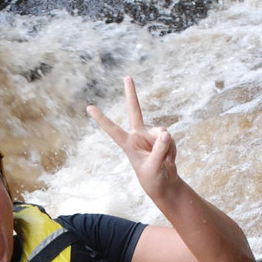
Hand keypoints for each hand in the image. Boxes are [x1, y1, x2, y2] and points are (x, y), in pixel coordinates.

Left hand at [87, 76, 179, 201]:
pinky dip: (173, 149)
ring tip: (165, 162)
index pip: (113, 130)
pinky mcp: (161, 138)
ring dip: (167, 147)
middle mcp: (137, 136)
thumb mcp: (154, 167)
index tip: (89, 108)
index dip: (102, 119)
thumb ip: (160, 150)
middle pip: (135, 111)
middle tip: (127, 77)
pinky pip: (170, 138)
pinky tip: (170, 160)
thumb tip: (166, 132)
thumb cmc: (153, 179)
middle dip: (131, 94)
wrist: (163, 184)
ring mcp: (150, 136)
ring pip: (163, 132)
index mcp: (128, 144)